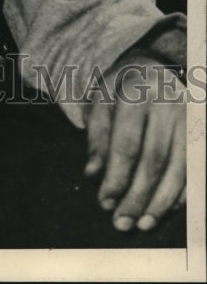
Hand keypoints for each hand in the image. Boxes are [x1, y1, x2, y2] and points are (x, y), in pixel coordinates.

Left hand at [84, 53, 185, 231]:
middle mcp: (168, 105)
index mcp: (137, 93)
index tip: (105, 202)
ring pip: (178, 169)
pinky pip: (194, 168)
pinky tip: (166, 210)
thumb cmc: (121, 88)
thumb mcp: (101, 101)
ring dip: (161, 202)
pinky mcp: (200, 130)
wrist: (153, 66)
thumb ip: (97, 136)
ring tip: (143, 224)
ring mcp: (189, 118)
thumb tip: (94, 174)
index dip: (116, 177)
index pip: (127, 145)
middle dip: (138, 196)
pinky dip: (182, 193)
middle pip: (154, 161)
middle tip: (123, 223)